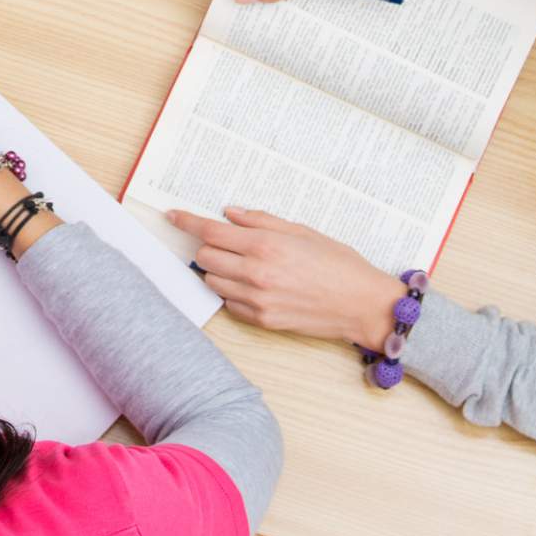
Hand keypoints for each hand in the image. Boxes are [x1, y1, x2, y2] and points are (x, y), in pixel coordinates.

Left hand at [169, 205, 404, 345]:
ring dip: (219, 270)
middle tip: (226, 243)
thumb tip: (230, 213)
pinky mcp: (263, 321)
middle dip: (208, 247)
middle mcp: (257, 273)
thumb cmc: (339, 263)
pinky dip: (232, 292)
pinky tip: (253, 285)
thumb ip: (261, 221)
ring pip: (213, 282)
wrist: (363, 305)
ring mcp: (258, 301)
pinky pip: (230, 304)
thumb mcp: (302, 230)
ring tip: (243, 265)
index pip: (210, 232)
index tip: (172, 215)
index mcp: (266, 245)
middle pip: (204, 257)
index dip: (186, 222)